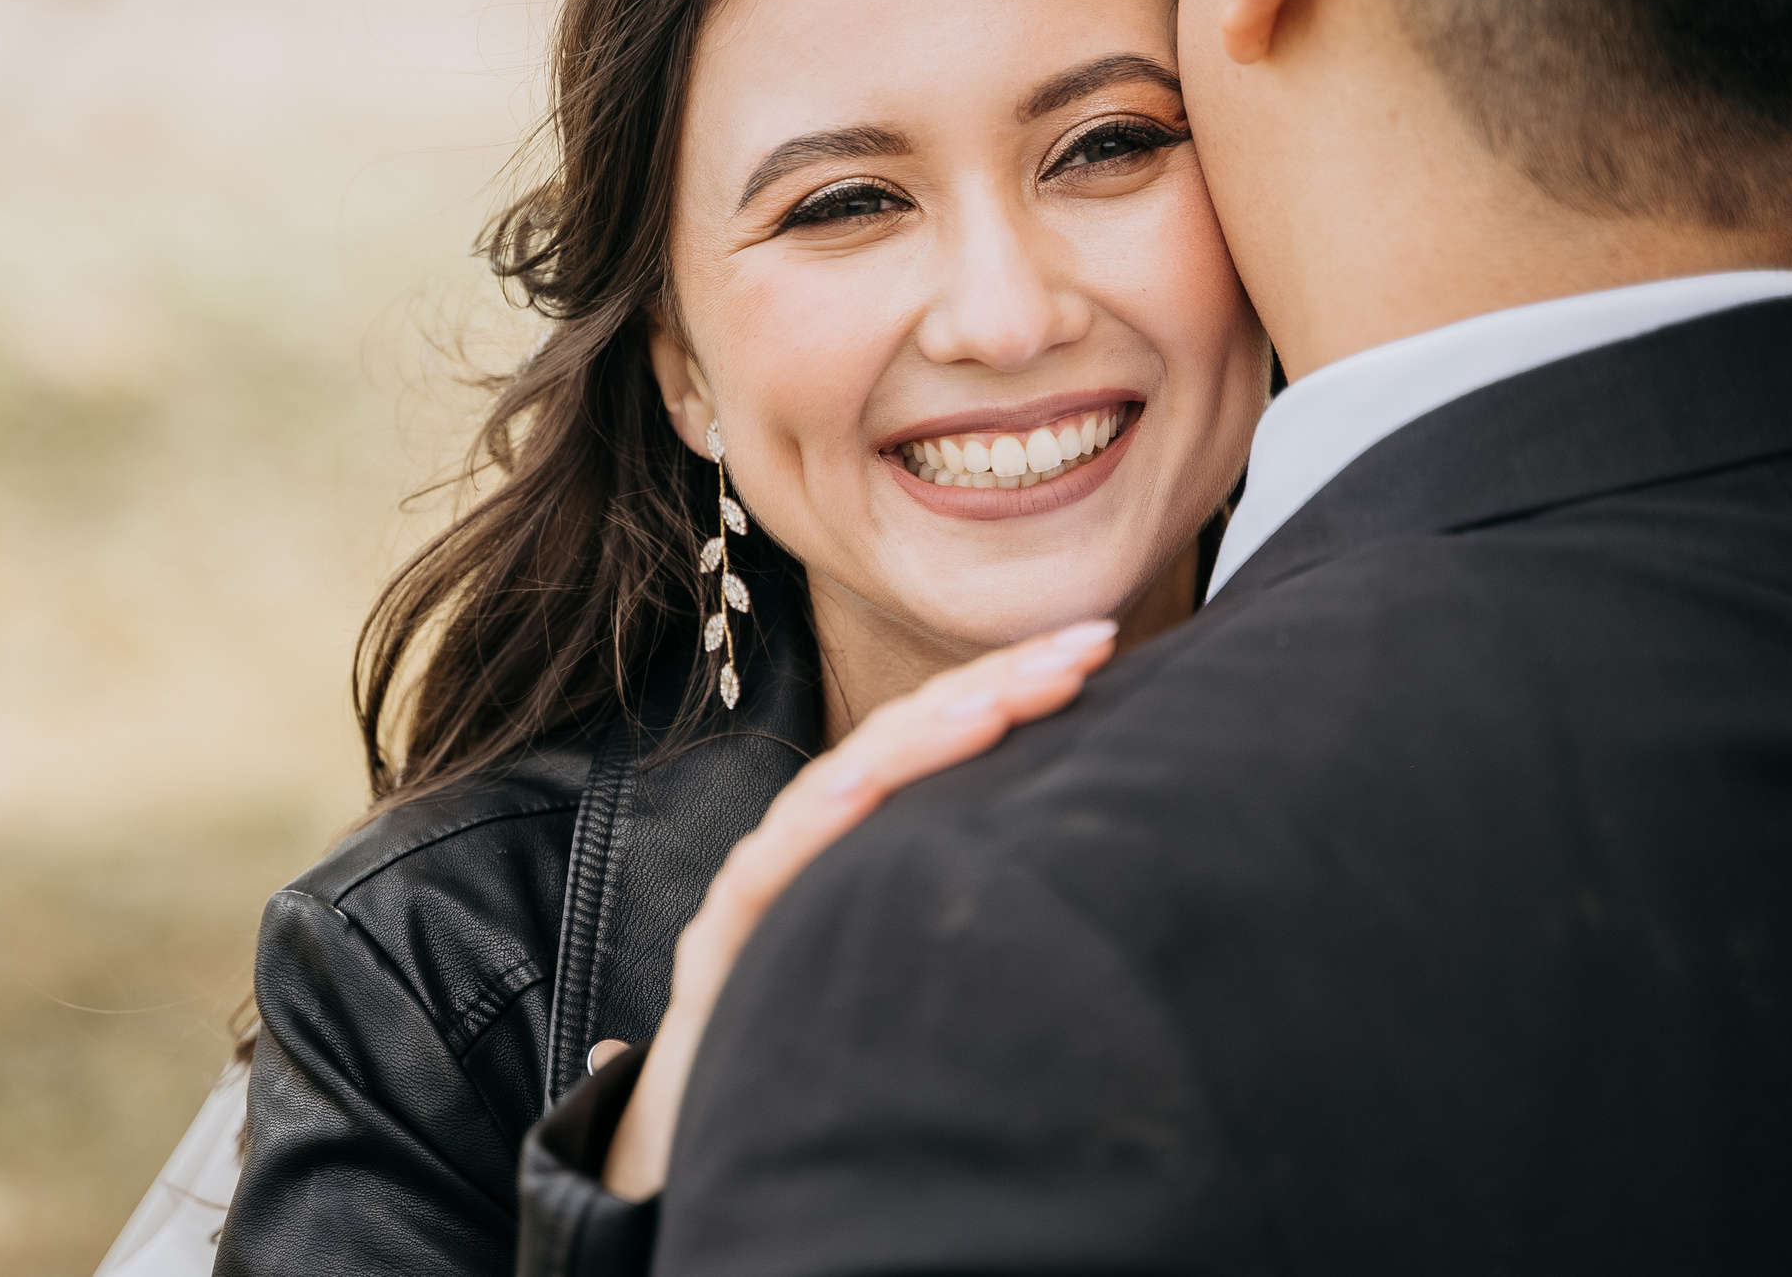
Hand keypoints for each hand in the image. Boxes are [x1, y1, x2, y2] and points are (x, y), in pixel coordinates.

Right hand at [598, 617, 1120, 1200]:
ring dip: (922, 737)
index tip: (1100, 647)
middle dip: (994, 685)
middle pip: (901, 744)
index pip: (939, 745)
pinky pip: (766, 872)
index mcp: (859, 846)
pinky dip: (816, 821)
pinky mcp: (719, 944)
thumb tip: (1092, 874)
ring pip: (841, 788)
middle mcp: (809, 849)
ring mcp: (760, 889)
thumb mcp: (911, 968)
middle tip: (1084, 645)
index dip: (1013, 686)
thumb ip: (968, 914)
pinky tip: (866, 784)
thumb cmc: (813, 1058)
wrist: (691, 1146)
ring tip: (1000, 702)